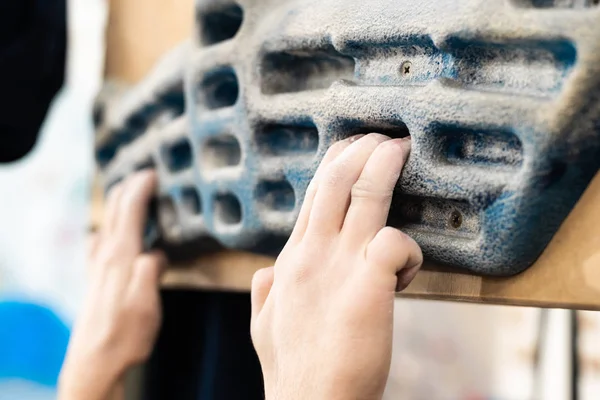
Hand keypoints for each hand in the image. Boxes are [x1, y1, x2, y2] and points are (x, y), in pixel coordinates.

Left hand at [59, 170, 165, 399]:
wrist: (95, 361)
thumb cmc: (125, 335)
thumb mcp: (147, 304)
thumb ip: (152, 271)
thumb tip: (157, 252)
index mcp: (122, 258)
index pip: (130, 212)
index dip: (141, 189)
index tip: (153, 172)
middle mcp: (106, 257)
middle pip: (115, 212)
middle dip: (129, 188)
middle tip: (145, 174)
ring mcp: (98, 267)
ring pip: (107, 223)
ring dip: (118, 204)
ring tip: (130, 194)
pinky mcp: (96, 279)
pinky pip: (100, 241)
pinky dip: (109, 225)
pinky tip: (109, 233)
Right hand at [250, 134, 422, 399]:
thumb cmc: (292, 369)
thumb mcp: (262, 324)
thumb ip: (264, 293)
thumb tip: (264, 272)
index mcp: (291, 260)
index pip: (312, 197)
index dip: (333, 165)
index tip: (350, 148)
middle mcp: (312, 254)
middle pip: (334, 182)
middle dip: (359, 150)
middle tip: (381, 137)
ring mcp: (339, 266)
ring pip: (363, 195)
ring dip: (384, 166)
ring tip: (400, 148)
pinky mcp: (369, 287)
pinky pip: (395, 242)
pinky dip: (408, 245)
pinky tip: (407, 265)